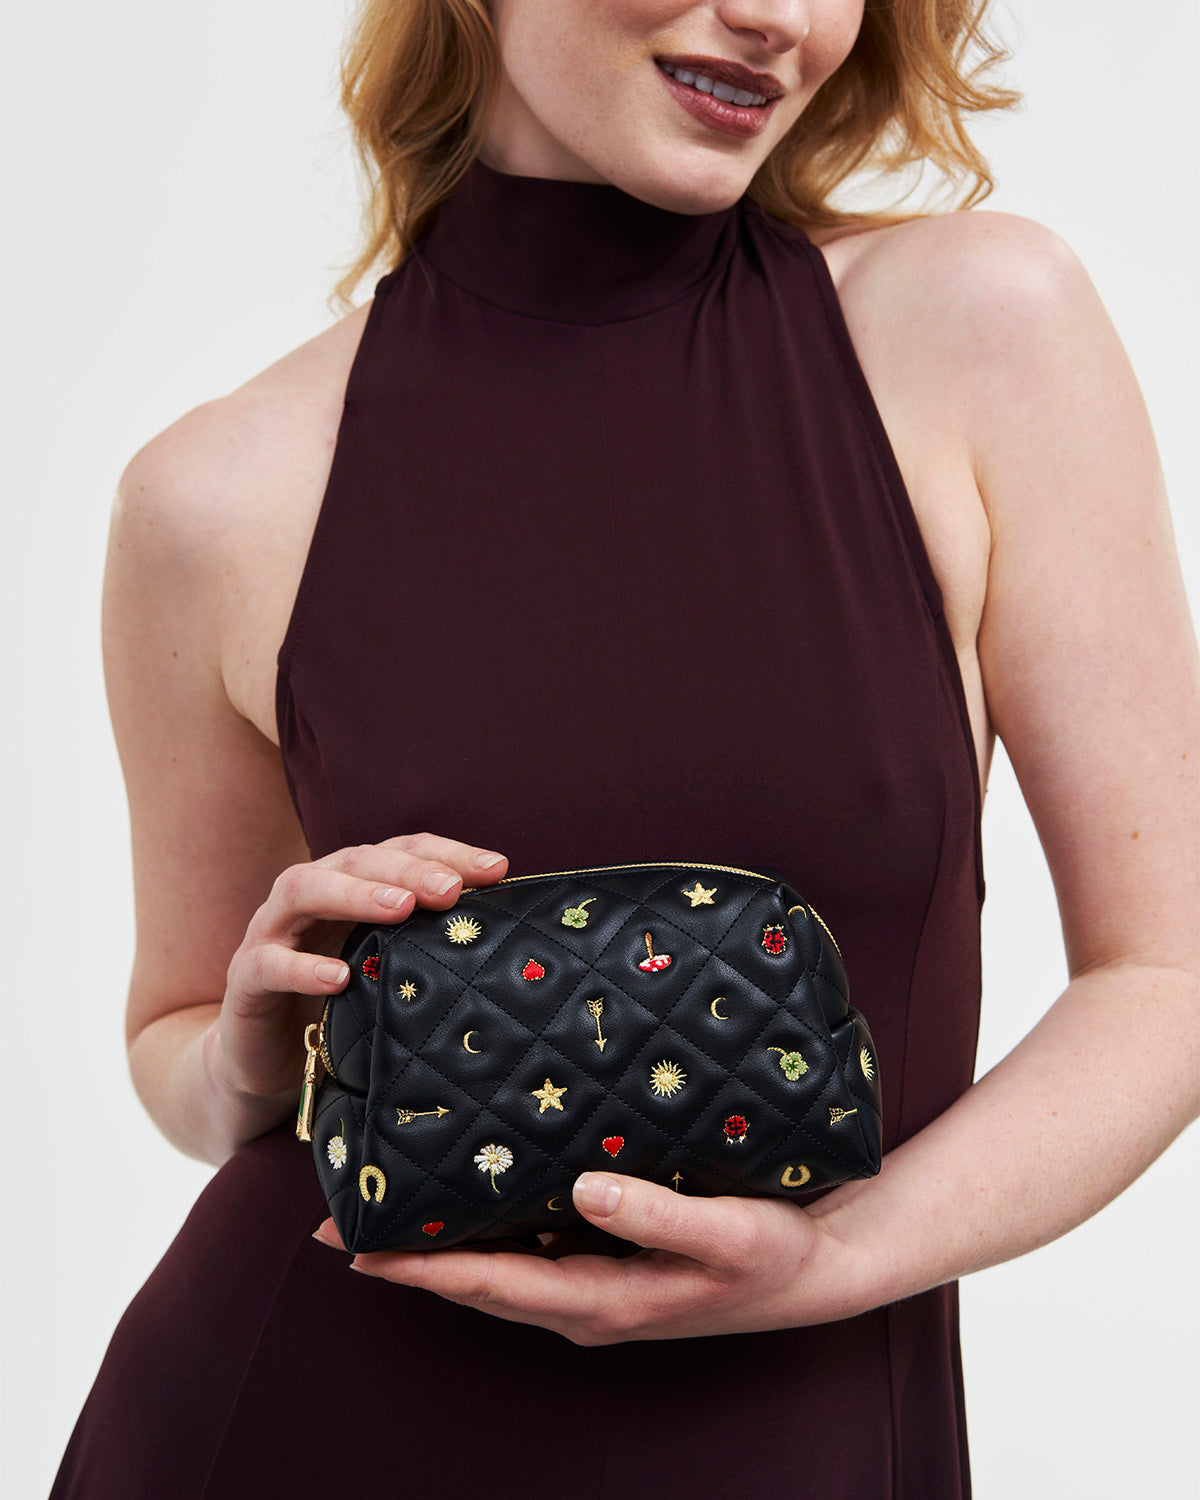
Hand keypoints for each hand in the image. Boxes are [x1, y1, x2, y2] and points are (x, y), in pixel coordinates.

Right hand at [211, 832, 508, 1100]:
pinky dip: (302, 966)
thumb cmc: (341, 1005)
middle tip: (449, 888)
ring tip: (400, 908)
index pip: (401, 850)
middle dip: (406, 869)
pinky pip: (268, 964)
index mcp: (351, 883)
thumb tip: (506, 934)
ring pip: (303, 890)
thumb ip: (429, 943)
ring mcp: (271, 932)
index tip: (497, 868)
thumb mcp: (391, 968)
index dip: (447, 853)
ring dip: (354, 894)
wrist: (266, 1060)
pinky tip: (338, 976)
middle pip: (355, 859)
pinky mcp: (245, 979)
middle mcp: (310, 895)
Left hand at [312, 1171, 874, 1343]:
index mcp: (604, 1300)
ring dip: (438, 1248)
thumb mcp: (726, 1232)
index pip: (492, 1283)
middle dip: (406, 1259)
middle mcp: (587, 1302)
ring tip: (381, 1214)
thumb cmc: (774, 1252)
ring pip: (497, 1270)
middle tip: (335, 1226)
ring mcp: (596, 1288)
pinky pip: (527, 1254)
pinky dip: (485, 1237)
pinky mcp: (609, 1266)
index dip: (422, 1267)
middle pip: (477, 1283)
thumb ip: (656, 1214)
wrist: (817, 1270)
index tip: (356, 1250)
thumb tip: (584, 1190)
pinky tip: (467, 1205)